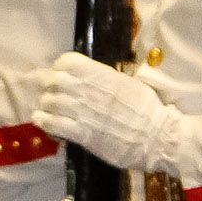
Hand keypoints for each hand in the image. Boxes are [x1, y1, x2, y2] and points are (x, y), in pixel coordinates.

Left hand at [34, 53, 171, 171]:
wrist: (159, 138)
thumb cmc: (149, 111)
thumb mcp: (130, 84)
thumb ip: (108, 79)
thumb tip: (92, 76)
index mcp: (105, 76)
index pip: (68, 62)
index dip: (60, 67)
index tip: (60, 74)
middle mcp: (92, 91)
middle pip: (55, 81)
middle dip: (49, 86)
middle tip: (50, 92)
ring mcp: (87, 113)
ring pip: (51, 102)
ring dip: (45, 105)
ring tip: (46, 108)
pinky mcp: (84, 135)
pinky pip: (55, 125)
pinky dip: (44, 121)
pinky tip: (42, 120)